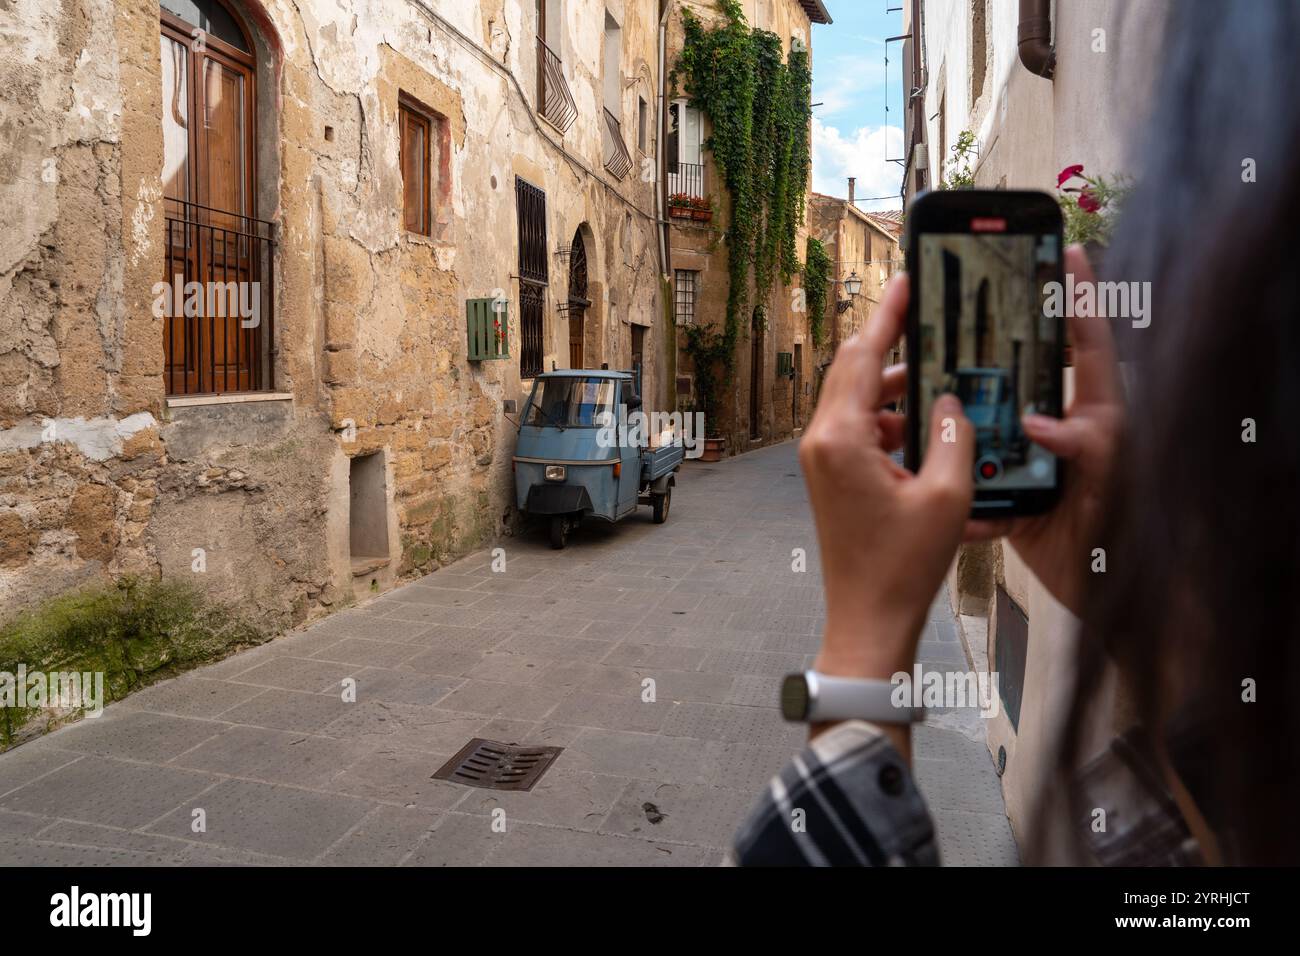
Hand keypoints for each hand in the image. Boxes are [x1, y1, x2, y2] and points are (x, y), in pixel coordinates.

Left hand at [802, 274, 973, 693]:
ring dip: (898, 389)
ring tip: (943, 386)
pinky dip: (891, 421)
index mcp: (841, 438)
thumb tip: (949, 401)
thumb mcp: (946, 496)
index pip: (865, 356)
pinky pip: (859, 429)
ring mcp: (822, 460)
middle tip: (928, 318)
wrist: (868, 619)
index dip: (889, 316)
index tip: (905, 282)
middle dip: (893, 345)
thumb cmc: (901, 567)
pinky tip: (928, 432)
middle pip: (854, 370)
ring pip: (859, 400)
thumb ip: (953, 436)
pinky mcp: (831, 476)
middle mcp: (821, 442)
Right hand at [964, 246, 1123, 614]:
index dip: (1079, 297)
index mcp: (1096, 411)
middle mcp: (1059, 427)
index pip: (1087, 343)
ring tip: (929, 395)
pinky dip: (958, 482)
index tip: (1068, 252)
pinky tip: (939, 474)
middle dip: (993, 348)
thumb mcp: (1115, 475)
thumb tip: (1038, 421)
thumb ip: (1085, 441)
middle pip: (1022, 374)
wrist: (1105, 589)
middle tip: (966, 313)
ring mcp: (1031, 460)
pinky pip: (973, 479)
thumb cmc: (1126, 528)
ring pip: (986, 424)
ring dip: (961, 418)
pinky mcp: (1009, 494)